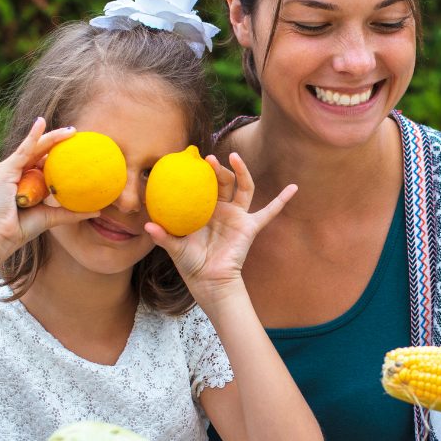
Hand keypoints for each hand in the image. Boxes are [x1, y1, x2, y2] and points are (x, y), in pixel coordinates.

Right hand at [0, 119, 95, 257]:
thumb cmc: (20, 230)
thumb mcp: (50, 217)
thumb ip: (70, 212)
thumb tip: (97, 210)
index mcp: (15, 180)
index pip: (36, 161)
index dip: (54, 152)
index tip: (72, 145)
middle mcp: (7, 172)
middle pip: (35, 151)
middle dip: (55, 140)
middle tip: (75, 133)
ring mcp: (3, 170)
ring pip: (32, 149)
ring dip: (51, 138)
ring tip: (71, 131)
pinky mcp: (3, 171)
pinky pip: (22, 151)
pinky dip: (33, 137)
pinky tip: (41, 124)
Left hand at [145, 152, 295, 307]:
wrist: (210, 282)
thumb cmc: (191, 266)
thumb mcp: (175, 249)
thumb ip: (163, 236)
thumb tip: (147, 225)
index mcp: (204, 211)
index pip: (203, 186)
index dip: (199, 173)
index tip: (191, 159)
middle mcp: (222, 210)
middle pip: (223, 182)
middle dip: (217, 169)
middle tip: (208, 158)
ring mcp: (238, 216)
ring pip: (243, 188)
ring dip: (241, 171)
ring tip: (235, 157)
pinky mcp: (250, 227)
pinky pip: (269, 212)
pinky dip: (282, 199)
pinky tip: (294, 187)